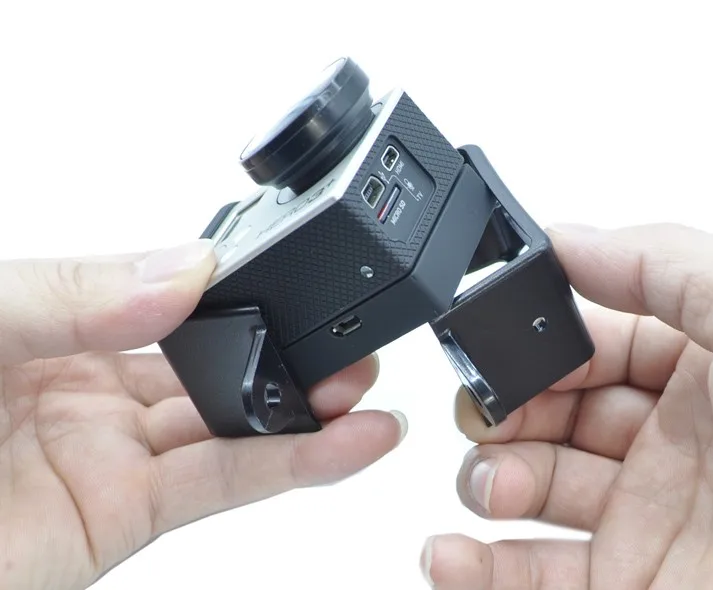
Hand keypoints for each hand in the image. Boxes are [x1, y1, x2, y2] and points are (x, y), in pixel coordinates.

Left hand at [0, 240, 405, 589]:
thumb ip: (71, 293)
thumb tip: (184, 267)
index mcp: (55, 320)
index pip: (175, 299)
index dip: (241, 295)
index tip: (299, 281)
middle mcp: (90, 386)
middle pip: (214, 366)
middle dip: (289, 356)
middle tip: (350, 340)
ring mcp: (110, 456)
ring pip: (230, 429)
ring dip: (306, 413)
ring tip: (368, 392)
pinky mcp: (118, 522)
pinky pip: (220, 486)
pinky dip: (293, 466)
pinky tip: (349, 443)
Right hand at [421, 223, 712, 587]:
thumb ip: (663, 264)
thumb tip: (567, 240)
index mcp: (705, 372)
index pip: (593, 342)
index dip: (540, 341)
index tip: (493, 343)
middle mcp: (674, 446)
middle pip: (552, 413)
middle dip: (505, 409)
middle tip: (486, 415)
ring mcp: (647, 524)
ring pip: (533, 491)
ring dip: (484, 480)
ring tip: (487, 483)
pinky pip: (530, 577)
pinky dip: (475, 570)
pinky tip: (448, 555)